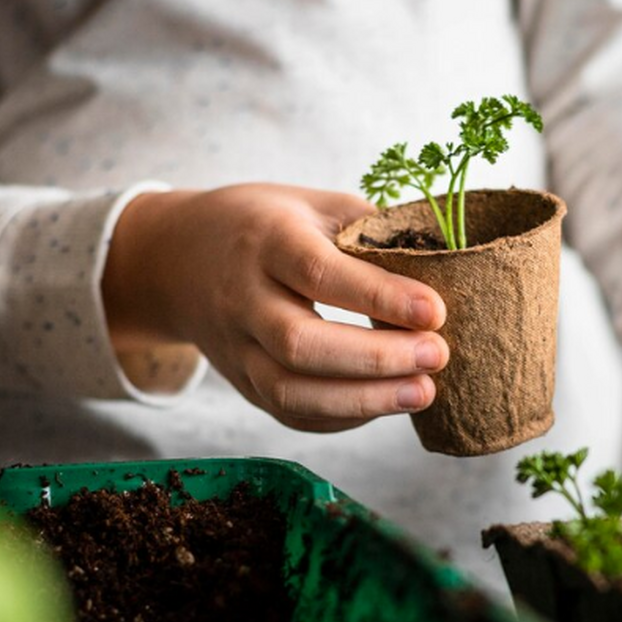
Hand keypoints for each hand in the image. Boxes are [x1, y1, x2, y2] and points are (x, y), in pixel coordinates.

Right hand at [102, 184, 448, 432]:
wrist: (175, 259)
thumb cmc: (264, 224)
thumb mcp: (312, 204)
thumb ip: (369, 230)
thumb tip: (445, 258)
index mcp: (264, 240)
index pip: (319, 272)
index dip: (379, 296)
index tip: (435, 311)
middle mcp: (242, 298)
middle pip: (300, 342)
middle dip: (376, 357)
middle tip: (438, 355)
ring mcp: (235, 348)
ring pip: (290, 392)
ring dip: (363, 401)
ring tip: (424, 392)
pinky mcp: (241, 383)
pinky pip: (290, 414)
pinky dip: (342, 417)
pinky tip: (387, 404)